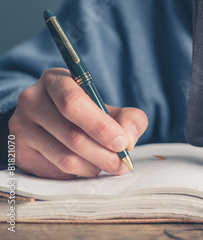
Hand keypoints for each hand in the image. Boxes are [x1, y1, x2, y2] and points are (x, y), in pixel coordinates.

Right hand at [8, 68, 147, 178]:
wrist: (54, 120)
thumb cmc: (87, 112)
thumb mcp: (110, 107)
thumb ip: (129, 119)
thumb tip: (128, 140)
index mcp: (55, 80)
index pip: (73, 103)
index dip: (101, 126)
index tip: (122, 143)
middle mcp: (31, 101)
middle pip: (71, 135)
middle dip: (104, 153)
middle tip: (122, 163)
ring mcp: (21, 128)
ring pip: (65, 158)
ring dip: (94, 167)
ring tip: (108, 165)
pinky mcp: (19, 153)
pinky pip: (56, 172)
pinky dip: (79, 174)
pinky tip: (88, 166)